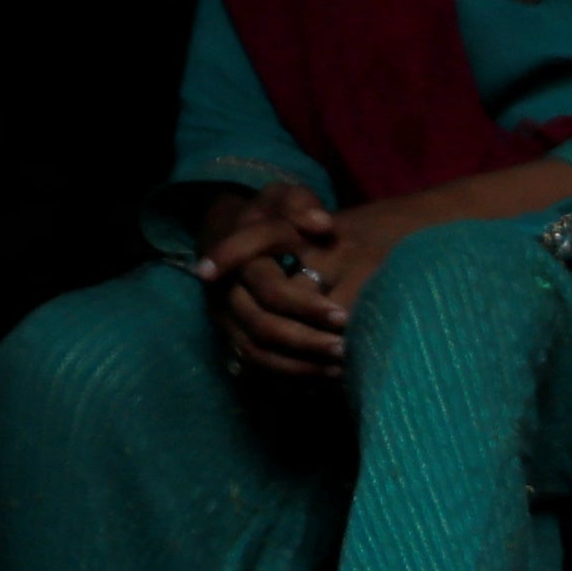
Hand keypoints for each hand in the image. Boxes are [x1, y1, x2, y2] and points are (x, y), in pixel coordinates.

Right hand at [194, 183, 351, 379]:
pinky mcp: (229, 335)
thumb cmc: (271, 215)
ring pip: (258, 351)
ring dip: (300, 363)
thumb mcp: (284, 197)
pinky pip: (256, 365)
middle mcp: (225, 291)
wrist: (229, 232)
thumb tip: (321, 223)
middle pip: (263, 326)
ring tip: (342, 364)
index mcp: (240, 258)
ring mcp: (224, 317)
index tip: (343, 317)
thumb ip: (302, 205)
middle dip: (307, 339)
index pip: (269, 288)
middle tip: (347, 347)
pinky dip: (289, 373)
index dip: (304, 306)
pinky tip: (323, 373)